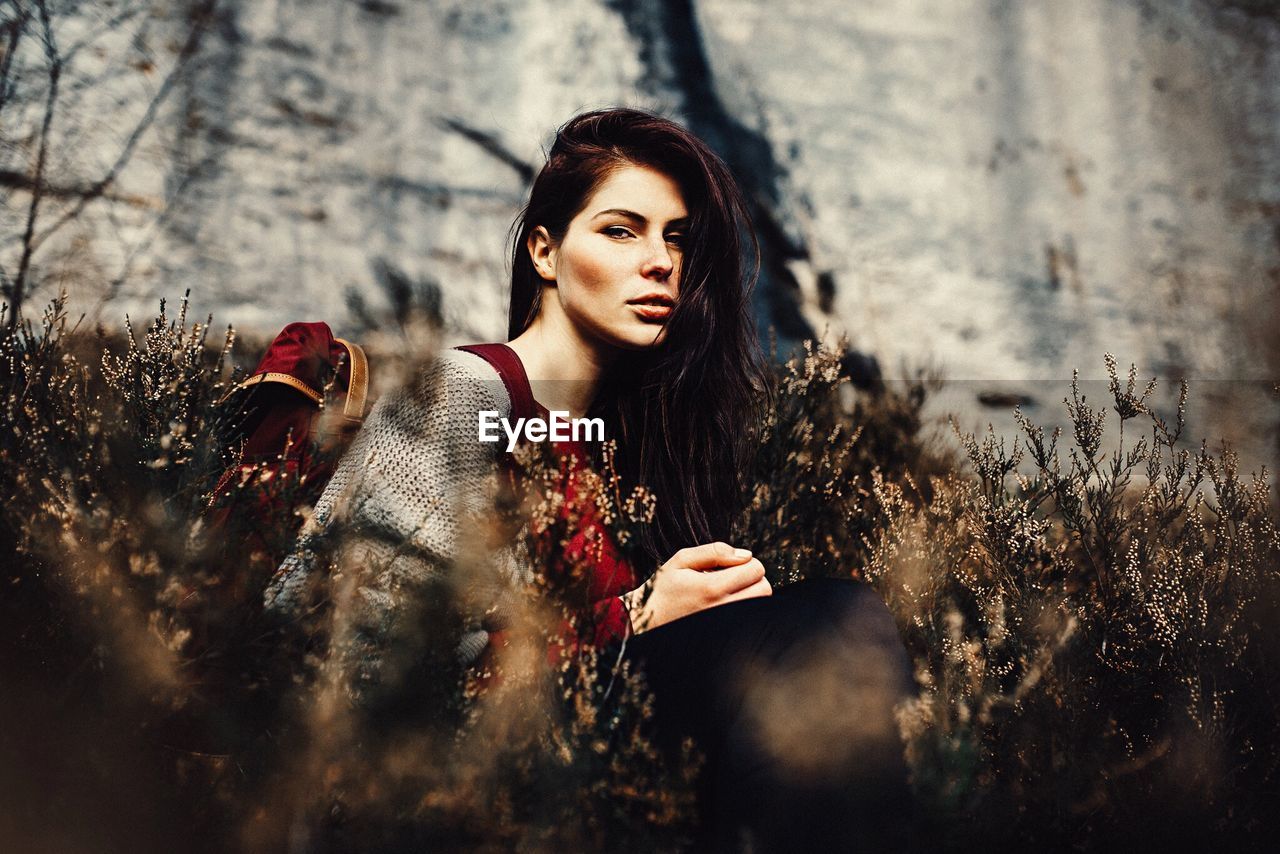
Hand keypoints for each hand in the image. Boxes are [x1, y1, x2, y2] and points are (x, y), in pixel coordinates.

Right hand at [621, 541, 771, 633]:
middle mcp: (722, 609)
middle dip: (753, 578)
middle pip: (764, 588)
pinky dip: (746, 608)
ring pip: (761, 605)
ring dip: (751, 594)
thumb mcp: (681, 561)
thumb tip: (746, 555)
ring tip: (730, 591)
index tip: (731, 566)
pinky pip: (750, 619)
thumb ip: (714, 551)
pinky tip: (728, 604)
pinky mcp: (726, 636)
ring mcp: (725, 625)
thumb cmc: (664, 589)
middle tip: (733, 577)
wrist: (648, 622)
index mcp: (711, 588)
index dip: (747, 562)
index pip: (755, 569)